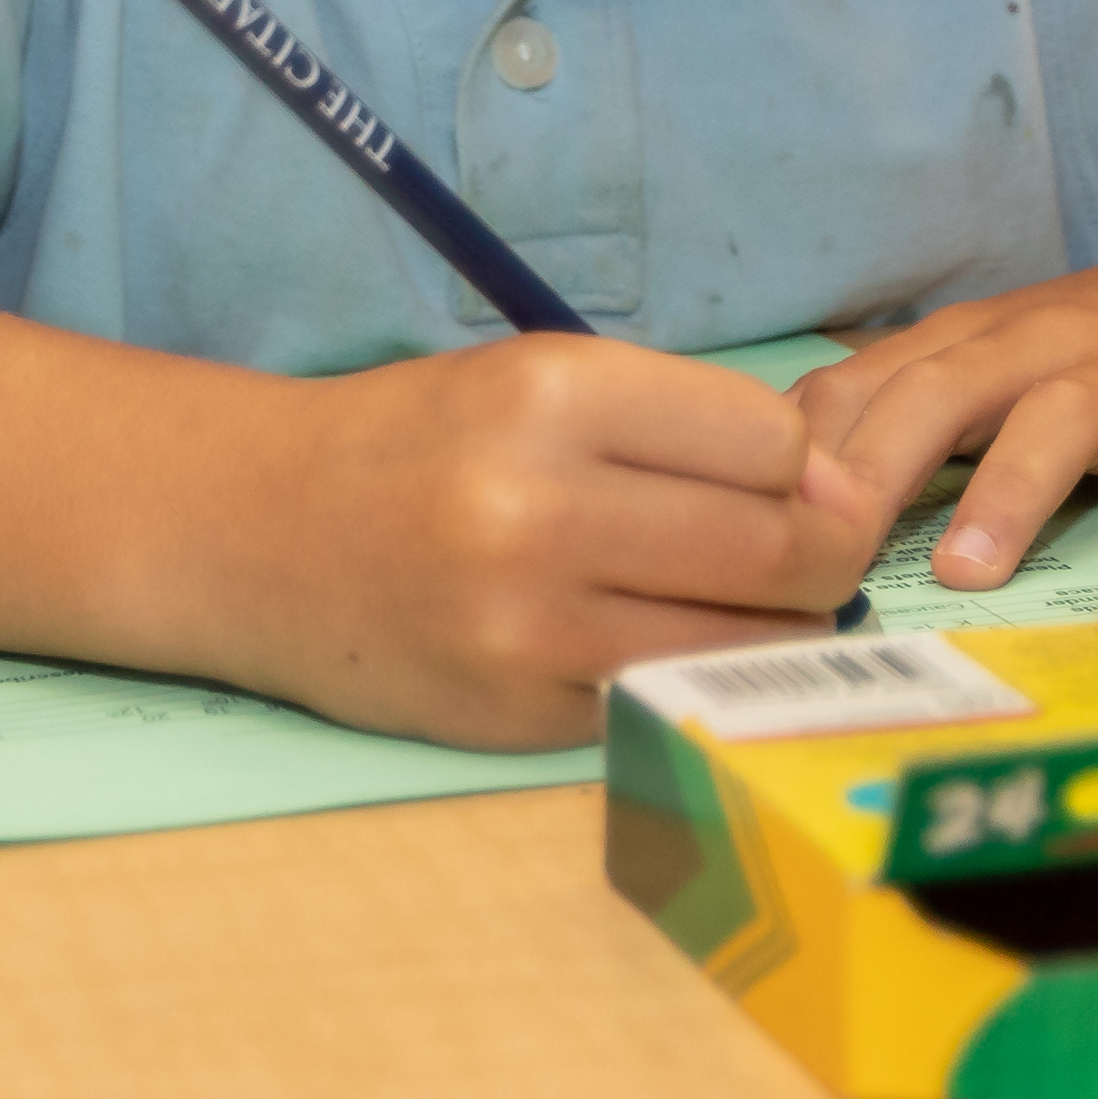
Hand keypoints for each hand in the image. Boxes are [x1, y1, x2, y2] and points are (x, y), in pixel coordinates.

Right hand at [227, 337, 878, 749]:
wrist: (260, 532)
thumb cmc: (424, 440)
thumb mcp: (539, 378)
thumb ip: (684, 422)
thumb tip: (837, 491)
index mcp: (551, 396)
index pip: (771, 441)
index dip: (800, 460)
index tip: (781, 472)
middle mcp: (539, 509)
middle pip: (780, 546)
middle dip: (826, 550)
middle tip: (813, 547)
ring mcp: (528, 629)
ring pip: (746, 639)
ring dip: (779, 625)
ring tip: (745, 595)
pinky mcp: (518, 720)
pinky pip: (669, 697)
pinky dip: (694, 673)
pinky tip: (660, 637)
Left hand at [793, 230, 1097, 593]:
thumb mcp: (1005, 366)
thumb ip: (914, 421)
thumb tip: (794, 516)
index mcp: (971, 345)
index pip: (861, 389)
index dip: (799, 458)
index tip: (744, 535)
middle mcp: (1041, 346)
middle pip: (941, 394)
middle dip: (875, 471)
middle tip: (824, 557)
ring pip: (1062, 418)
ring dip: (1011, 491)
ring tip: (971, 572)